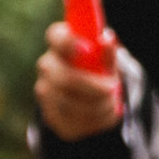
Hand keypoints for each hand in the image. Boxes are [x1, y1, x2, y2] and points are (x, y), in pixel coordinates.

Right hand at [34, 23, 125, 137]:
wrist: (87, 96)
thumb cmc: (97, 69)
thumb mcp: (106, 60)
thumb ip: (107, 52)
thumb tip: (106, 39)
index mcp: (59, 43)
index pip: (56, 37)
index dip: (69, 43)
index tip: (88, 49)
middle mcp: (47, 65)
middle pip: (65, 78)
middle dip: (93, 86)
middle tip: (113, 88)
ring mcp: (44, 91)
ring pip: (71, 103)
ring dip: (99, 105)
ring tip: (111, 101)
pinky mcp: (50, 114)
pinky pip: (74, 120)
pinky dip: (95, 119)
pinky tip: (102, 113)